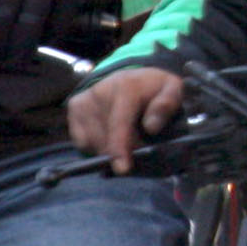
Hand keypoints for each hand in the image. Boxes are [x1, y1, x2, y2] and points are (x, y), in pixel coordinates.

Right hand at [68, 66, 186, 173]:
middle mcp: (99, 91)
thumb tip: (151, 127)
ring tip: (124, 141)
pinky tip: (109, 138)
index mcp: (125, 87)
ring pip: (91, 142)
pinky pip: (81, 141)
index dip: (119, 147)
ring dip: (108, 150)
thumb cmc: (154, 89)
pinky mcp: (74, 107)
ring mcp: (84, 100)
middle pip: (105, 138)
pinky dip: (95, 146)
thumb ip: (167, 104)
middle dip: (121, 152)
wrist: (133, 76)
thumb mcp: (172, 90)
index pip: (119, 122)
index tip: (122, 169)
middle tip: (138, 148)